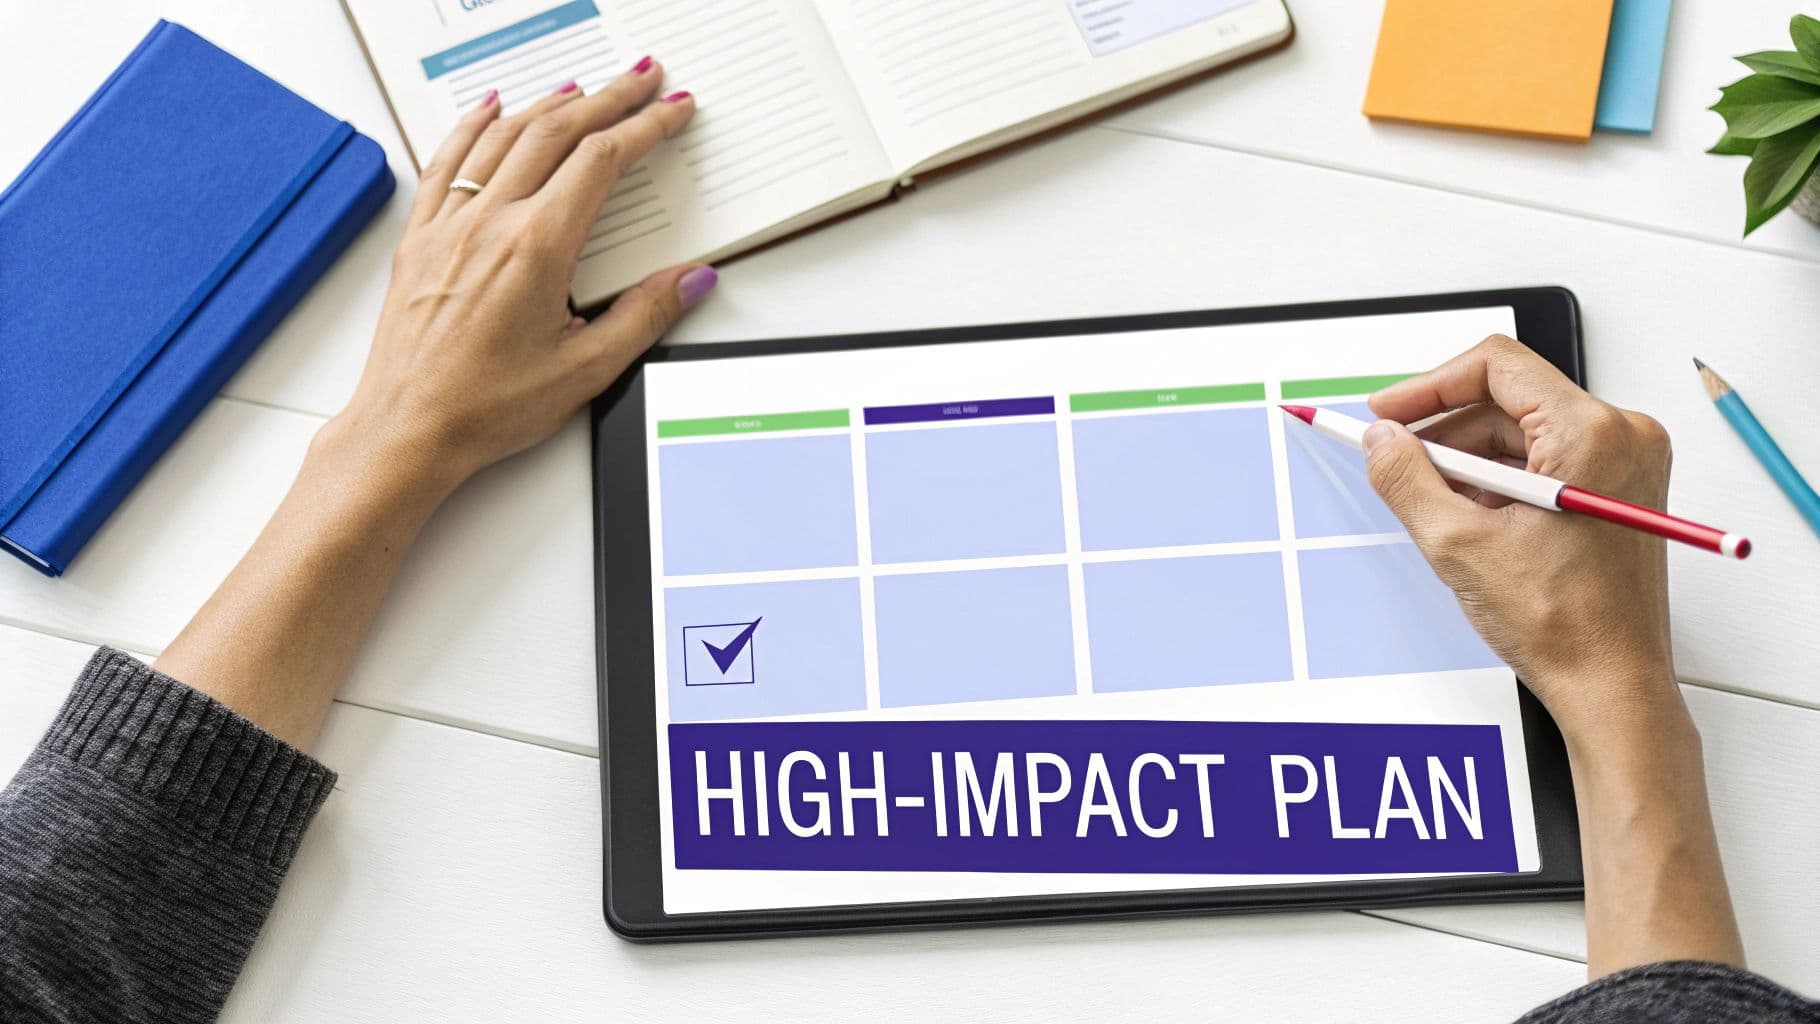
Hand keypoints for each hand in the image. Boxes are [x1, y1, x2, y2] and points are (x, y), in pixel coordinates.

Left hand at [328, 65, 713, 493]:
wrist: (409, 428)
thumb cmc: (486, 407)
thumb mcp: (586, 369)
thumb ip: (645, 315)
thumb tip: (690, 280)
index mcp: (536, 249)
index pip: (601, 161)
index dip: (644, 127)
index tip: (670, 111)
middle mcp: (489, 224)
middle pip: (556, 132)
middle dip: (607, 99)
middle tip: (640, 80)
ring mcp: (449, 226)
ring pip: (503, 136)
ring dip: (549, 103)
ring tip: (584, 88)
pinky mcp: (420, 239)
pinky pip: (448, 161)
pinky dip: (473, 123)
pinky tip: (490, 107)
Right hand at [1362, 335, 1678, 742]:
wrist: (1611, 684)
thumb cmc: (1565, 626)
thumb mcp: (1458, 545)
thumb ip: (1408, 479)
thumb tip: (1383, 441)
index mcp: (1591, 435)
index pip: (1497, 367)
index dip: (1430, 385)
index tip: (1390, 412)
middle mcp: (1621, 437)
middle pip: (1509, 399)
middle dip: (1445, 428)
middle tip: (1396, 457)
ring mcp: (1626, 463)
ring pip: (1523, 431)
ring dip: (1469, 458)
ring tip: (1433, 499)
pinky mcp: (1618, 490)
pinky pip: (1545, 460)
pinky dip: (1499, 480)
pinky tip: (1469, 516)